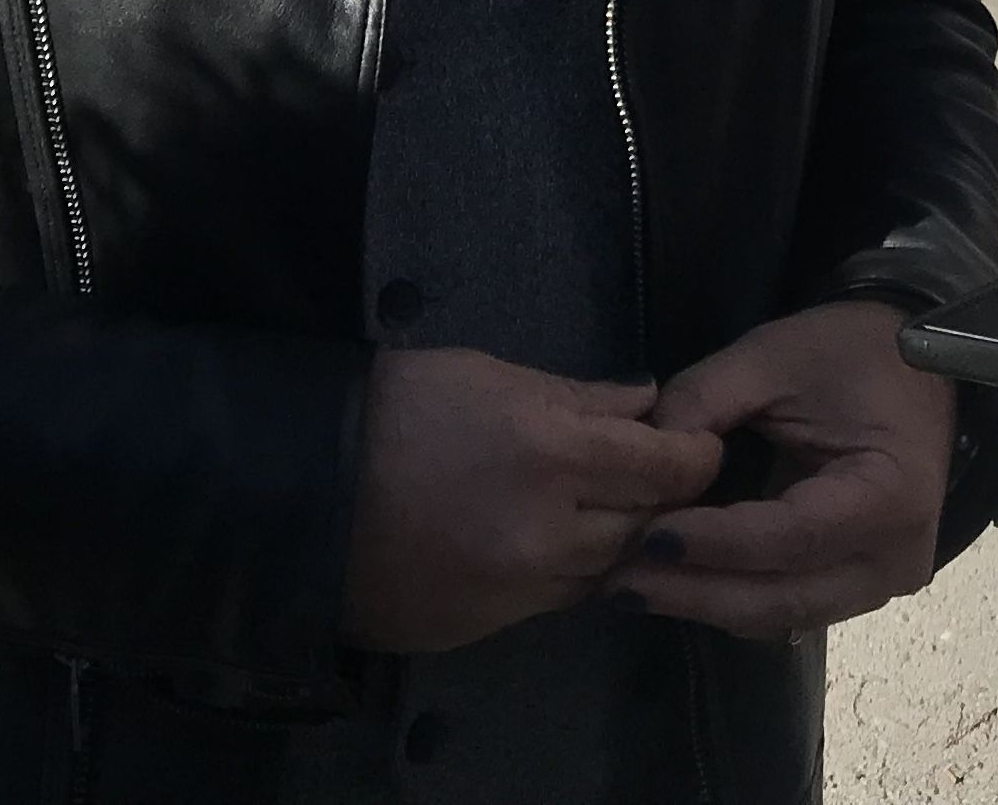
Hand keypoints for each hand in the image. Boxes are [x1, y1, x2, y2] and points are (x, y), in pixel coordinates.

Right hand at [340, 349, 723, 654]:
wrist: (298, 490)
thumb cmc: (392, 407)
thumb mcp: (487, 374)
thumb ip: (575, 395)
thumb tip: (644, 402)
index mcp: (551, 453)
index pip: (666, 467)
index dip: (694, 456)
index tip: (698, 446)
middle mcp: (550, 531)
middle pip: (645, 524)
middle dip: (659, 498)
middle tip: (652, 474)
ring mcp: (520, 587)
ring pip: (607, 570)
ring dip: (616, 539)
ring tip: (600, 507)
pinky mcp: (491, 624)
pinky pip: (558, 600)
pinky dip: (568, 571)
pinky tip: (550, 541)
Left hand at [609, 301, 954, 636]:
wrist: (913, 367)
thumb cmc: (848, 354)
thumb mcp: (771, 356)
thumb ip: (704, 398)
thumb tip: (645, 449)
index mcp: (888, 494)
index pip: (790, 536)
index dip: (715, 543)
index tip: (646, 538)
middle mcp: (894, 559)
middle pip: (783, 598)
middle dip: (696, 592)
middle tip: (619, 581)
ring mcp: (881, 584)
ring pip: (780, 616)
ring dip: (706, 604)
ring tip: (634, 585)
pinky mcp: (859, 588)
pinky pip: (788, 609)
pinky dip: (730, 599)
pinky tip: (677, 582)